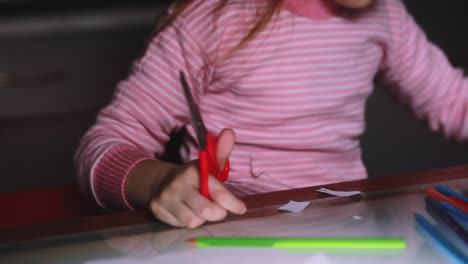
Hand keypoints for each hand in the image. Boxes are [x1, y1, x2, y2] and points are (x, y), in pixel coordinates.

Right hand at [126, 128, 246, 227]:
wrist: (160, 182)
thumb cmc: (193, 176)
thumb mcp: (208, 163)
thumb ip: (221, 151)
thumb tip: (230, 132)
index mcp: (192, 171)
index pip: (217, 192)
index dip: (232, 203)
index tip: (241, 208)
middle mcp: (177, 184)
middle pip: (206, 210)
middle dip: (218, 213)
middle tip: (219, 209)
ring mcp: (165, 198)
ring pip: (193, 221)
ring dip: (202, 218)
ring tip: (200, 209)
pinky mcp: (158, 211)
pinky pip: (181, 225)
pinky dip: (188, 221)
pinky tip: (187, 211)